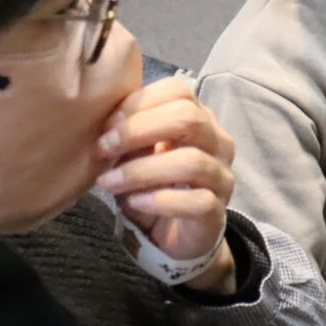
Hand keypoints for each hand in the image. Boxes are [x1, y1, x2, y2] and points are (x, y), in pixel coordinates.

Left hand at [95, 75, 237, 283]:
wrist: (174, 233)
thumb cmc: (153, 184)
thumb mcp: (136, 152)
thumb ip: (129, 133)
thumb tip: (106, 122)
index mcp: (199, 119)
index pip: (179, 91)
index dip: (138, 103)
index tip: (106, 125)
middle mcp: (218, 143)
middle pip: (189, 119)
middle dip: (138, 131)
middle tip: (103, 148)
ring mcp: (222, 177)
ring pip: (192, 161)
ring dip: (141, 170)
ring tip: (108, 182)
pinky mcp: (217, 211)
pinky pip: (196, 201)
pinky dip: (159, 201)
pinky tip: (135, 202)